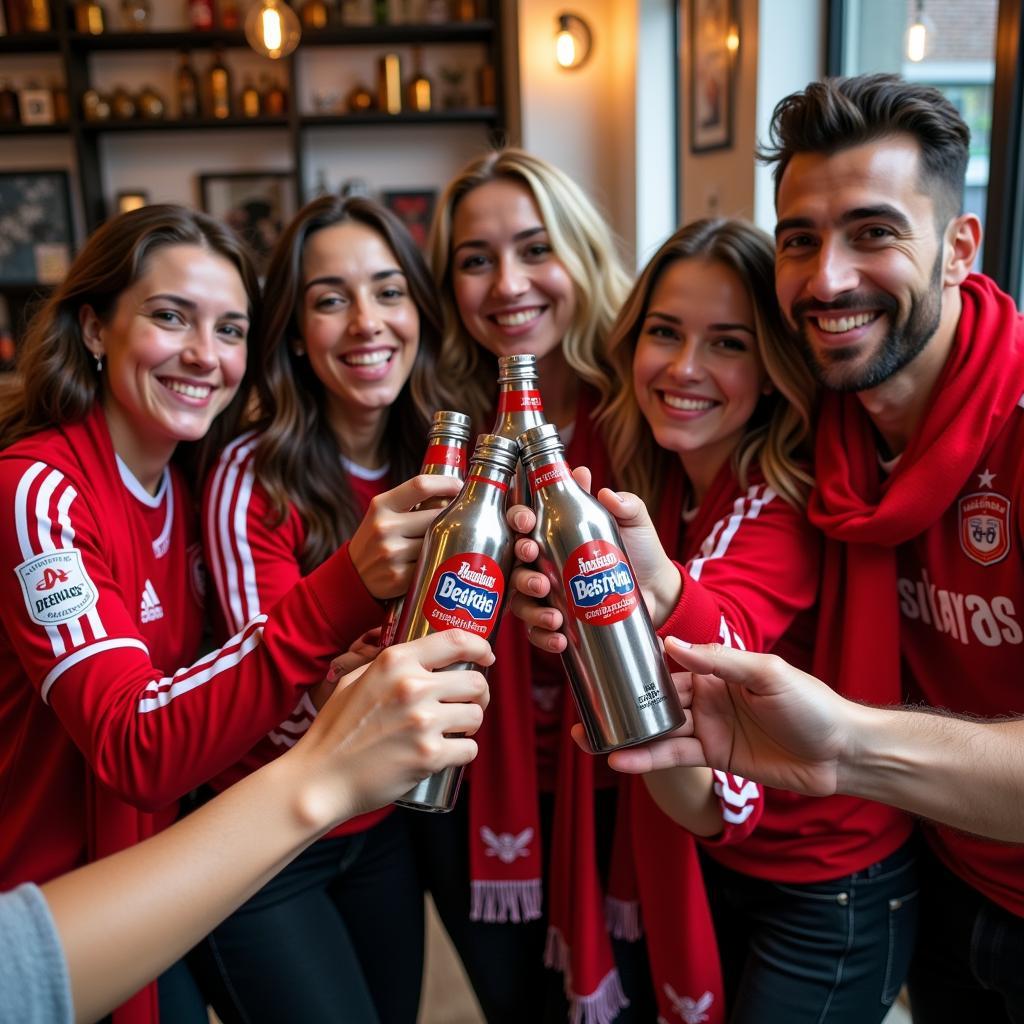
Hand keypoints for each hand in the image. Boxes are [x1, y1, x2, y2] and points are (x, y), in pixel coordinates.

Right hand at [291, 629, 493, 822]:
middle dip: (479, 694)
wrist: (320, 778)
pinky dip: (462, 753)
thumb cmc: (335, 730)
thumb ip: (388, 665)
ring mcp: (422, 722)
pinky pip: (470, 749)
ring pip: (476, 717)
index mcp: (395, 661)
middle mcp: (412, 686)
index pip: (456, 641)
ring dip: (470, 725)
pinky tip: (446, 754)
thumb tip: (421, 658)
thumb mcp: (355, 681)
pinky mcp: (429, 756)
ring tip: (453, 730)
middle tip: (467, 704)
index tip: (486, 656)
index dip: (480, 647)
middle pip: (476, 682)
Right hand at [349, 474, 461, 599]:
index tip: (461, 487)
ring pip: (436, 541)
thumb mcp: (384, 512)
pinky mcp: (399, 577)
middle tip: (455, 520)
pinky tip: (427, 562)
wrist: (353, 575)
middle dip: (449, 518)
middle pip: (436, 516)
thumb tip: (454, 491)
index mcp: (381, 505)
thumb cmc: (377, 538)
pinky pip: (431, 564)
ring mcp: (391, 553)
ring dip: (442, 542)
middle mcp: (384, 527)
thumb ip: (412, 501)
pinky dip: (433, 562)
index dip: (447, 484)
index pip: (421, 485)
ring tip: (437, 544)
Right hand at [507, 468, 681, 653]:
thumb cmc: (640, 550)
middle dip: (522, 570)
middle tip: (539, 575)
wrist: (658, 591)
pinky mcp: (557, 621)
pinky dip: (543, 636)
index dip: (518, 519)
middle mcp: (544, 563)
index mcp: (554, 533)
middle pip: (516, 564)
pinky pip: (537, 632)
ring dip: (531, 608)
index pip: (524, 522)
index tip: (527, 523)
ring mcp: (548, 594)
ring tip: (553, 615)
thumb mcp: (634, 522)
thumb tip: (605, 493)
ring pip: (521, 601)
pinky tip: (559, 637)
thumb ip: (625, 504)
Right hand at [603, 638, 846, 797]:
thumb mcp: (766, 673)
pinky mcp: (713, 757)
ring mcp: (708, 727)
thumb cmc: (811, 703)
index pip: (670, 660)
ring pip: (658, 728)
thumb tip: (669, 643)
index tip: (602, 655)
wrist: (840, 753)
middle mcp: (707, 695)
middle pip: (656, 696)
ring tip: (588, 736)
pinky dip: (647, 758)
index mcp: (718, 668)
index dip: (638, 659)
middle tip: (585, 703)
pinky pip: (674, 757)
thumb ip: (718, 660)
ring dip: (626, 733)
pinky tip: (621, 759)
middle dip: (621, 699)